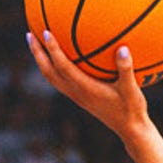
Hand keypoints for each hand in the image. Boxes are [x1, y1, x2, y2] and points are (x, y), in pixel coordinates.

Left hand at [26, 30, 150, 137]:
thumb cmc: (132, 109)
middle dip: (37, 53)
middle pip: (48, 72)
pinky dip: (52, 66)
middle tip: (30, 33)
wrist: (130, 130)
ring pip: (51, 77)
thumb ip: (126, 69)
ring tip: (35, 43)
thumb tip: (123, 48)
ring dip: (41, 59)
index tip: (46, 32)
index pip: (63, 67)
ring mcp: (76, 96)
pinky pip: (59, 79)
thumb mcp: (132, 89)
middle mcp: (76, 92)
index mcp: (86, 89)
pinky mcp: (79, 97)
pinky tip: (58, 56)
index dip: (53, 50)